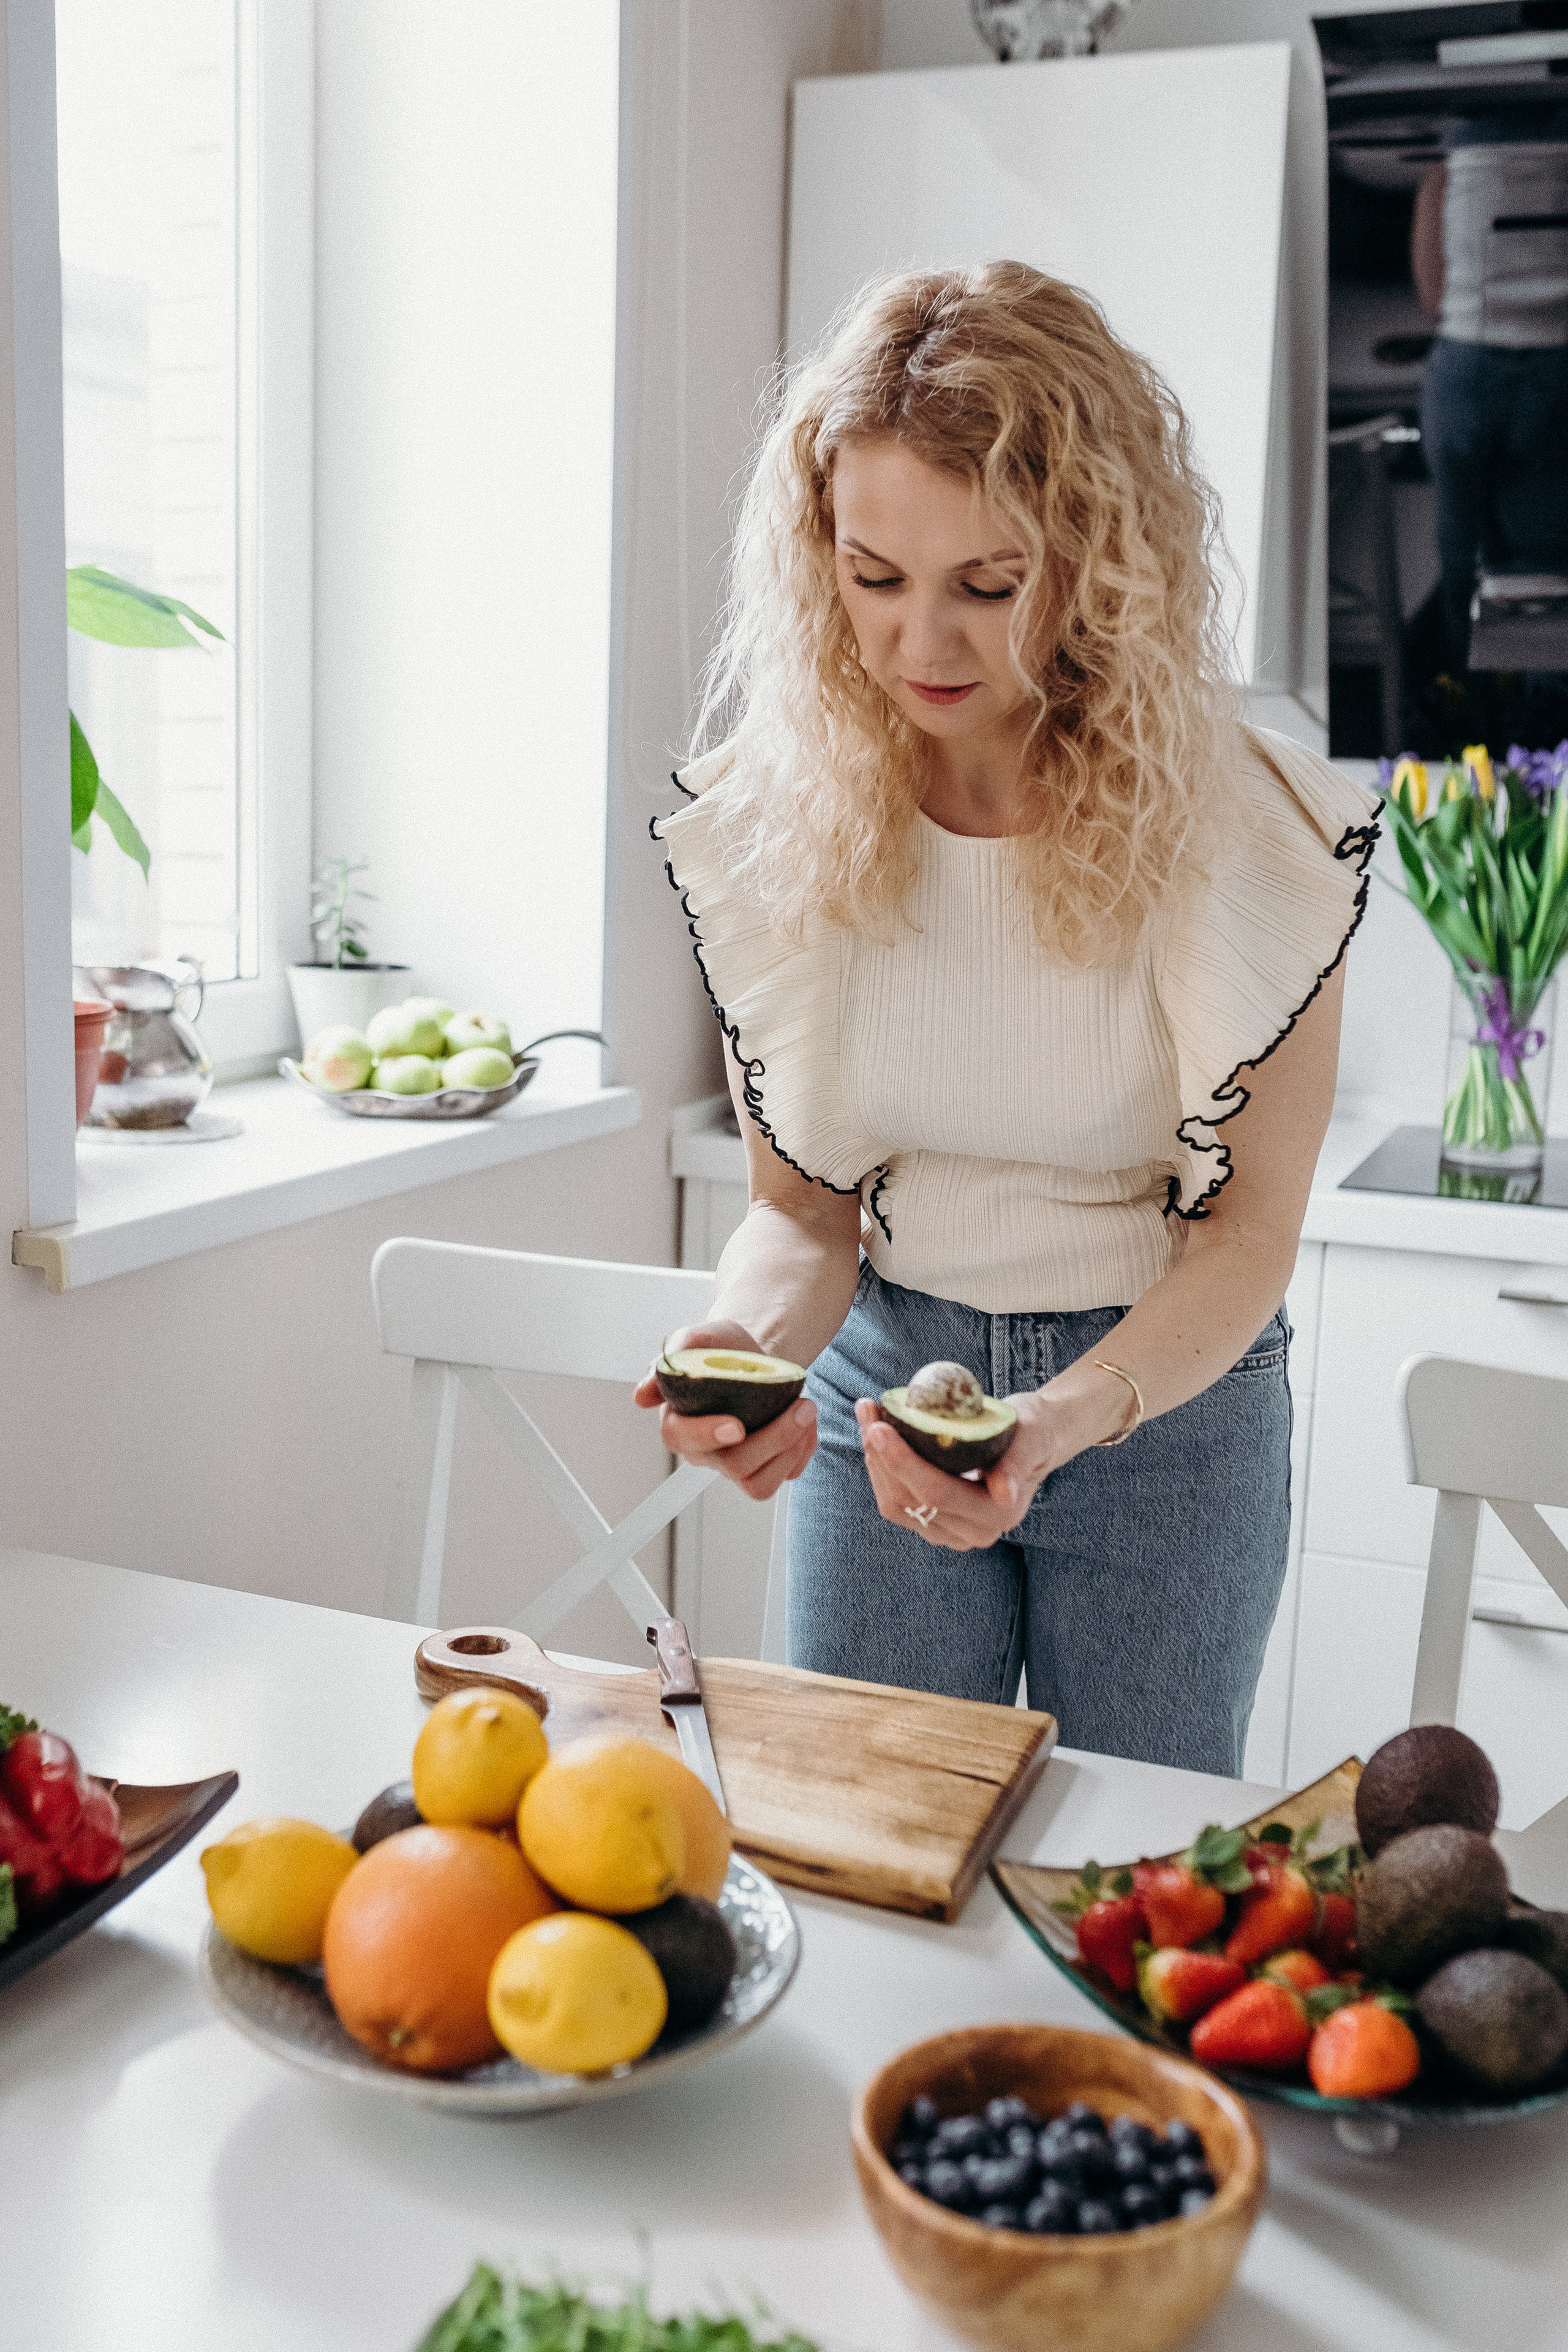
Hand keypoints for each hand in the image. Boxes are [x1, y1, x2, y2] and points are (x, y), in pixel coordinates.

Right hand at [633, 1320, 817, 1501]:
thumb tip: (643, 1395)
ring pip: (759, 1482)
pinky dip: (803, 1450)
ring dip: (791, 1448)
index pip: (682, 1438)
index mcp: (679, 1421)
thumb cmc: (721, 1348)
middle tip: (800, 1406)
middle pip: (732, 1464)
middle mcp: (705, 1450)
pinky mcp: (765, 1467)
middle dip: (772, 1438)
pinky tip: (807, 1423)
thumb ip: (674, 1356)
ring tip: (807, 1410)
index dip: (707, 1435)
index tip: (736, 1424)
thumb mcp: (697, 1338)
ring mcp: (736, 1463)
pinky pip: (786, 1475)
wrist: (753, 1353)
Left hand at [854, 1390, 1071, 1550]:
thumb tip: (1004, 1493)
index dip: (903, 1463)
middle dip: (880, 1456)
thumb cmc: (1033, 1431)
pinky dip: (881, 1467)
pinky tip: (877, 1435)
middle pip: (909, 1501)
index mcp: (997, 1515)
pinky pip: (896, 1501)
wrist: (1033, 1442)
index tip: (879, 1428)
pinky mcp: (933, 1524)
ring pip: (896, 1504)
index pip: (938, 1493)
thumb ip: (1017, 1464)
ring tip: (868, 1417)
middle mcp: (973, 1533)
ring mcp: (950, 1533)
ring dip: (874, 1460)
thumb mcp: (1031, 1437)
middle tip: (867, 1413)